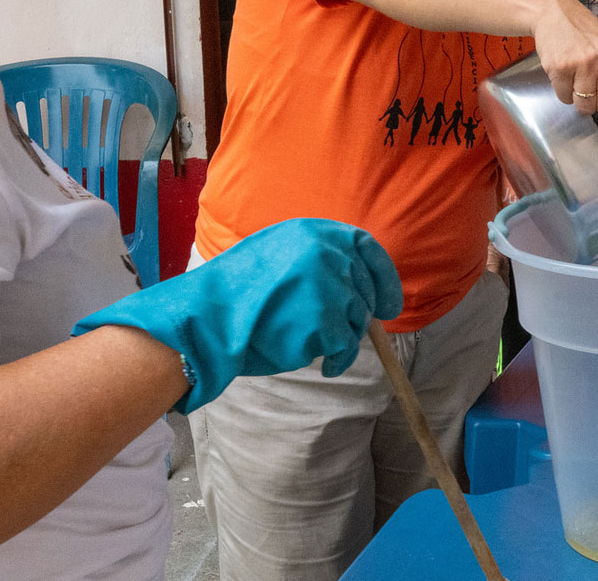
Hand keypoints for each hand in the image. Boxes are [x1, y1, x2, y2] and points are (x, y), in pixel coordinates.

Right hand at [74, 218, 403, 411]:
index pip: (367, 248)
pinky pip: (346, 346)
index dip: (383, 277)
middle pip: (364, 289)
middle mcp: (326, 254)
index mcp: (313, 232)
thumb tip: (353, 282)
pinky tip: (328, 366)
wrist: (208, 318)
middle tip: (344, 334)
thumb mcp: (276, 252)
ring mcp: (328, 287)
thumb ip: (313, 258)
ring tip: (320, 349)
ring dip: (344, 339)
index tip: (388, 302)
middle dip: (361, 315)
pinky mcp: (325, 321)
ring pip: (357, 320)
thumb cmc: (235, 293)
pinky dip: (340, 360)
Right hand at [534, 0, 597, 138]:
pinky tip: (566, 73)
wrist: (557, 14)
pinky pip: (564, 98)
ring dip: (580, 100)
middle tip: (593, 94)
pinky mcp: (562, 67)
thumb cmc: (589, 36)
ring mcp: (585, 63)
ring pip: (585, 107)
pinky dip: (564, 91)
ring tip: (578, 79)